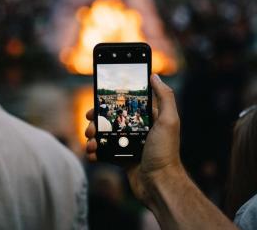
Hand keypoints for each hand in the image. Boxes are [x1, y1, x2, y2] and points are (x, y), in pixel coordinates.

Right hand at [85, 74, 182, 205]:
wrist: (159, 183)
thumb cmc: (164, 151)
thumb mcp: (168, 120)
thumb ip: (164, 97)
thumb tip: (154, 76)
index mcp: (147, 118)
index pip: (126, 105)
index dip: (110, 102)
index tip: (97, 102)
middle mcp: (137, 129)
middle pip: (111, 119)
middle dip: (97, 121)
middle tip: (90, 125)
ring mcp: (129, 143)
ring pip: (106, 135)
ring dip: (94, 137)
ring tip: (90, 141)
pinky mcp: (123, 157)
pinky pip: (106, 151)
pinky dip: (96, 152)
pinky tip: (92, 154)